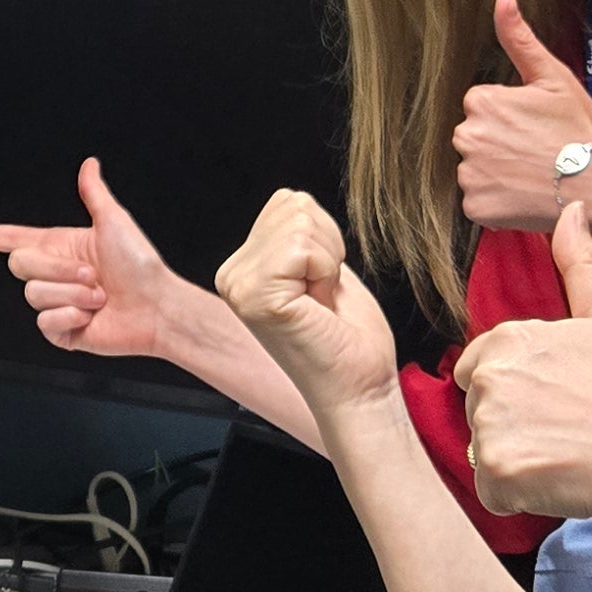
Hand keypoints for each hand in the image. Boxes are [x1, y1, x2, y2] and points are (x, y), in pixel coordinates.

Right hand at [0, 158, 199, 362]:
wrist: (157, 308)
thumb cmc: (141, 267)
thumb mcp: (115, 222)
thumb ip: (94, 193)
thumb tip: (89, 165)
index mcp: (61, 247)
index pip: (12, 239)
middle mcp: (55, 275)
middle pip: (21, 265)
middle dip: (58, 269)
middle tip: (91, 275)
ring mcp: (57, 303)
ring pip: (34, 295)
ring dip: (72, 295)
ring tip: (98, 296)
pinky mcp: (62, 330)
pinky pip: (45, 322)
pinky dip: (70, 317)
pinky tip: (90, 316)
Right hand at [211, 188, 403, 445]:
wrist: (359, 389)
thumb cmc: (348, 339)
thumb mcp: (319, 271)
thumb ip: (299, 238)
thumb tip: (295, 203)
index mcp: (243, 268)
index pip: (289, 202)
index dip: (324, 239)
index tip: (321, 287)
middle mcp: (232, 275)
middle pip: (294, 206)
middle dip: (327, 247)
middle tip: (323, 297)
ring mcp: (239, 286)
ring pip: (300, 220)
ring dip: (327, 261)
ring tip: (321, 302)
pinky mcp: (256, 297)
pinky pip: (303, 246)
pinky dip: (326, 272)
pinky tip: (319, 306)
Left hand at [453, 205, 591, 517]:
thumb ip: (579, 262)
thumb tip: (572, 209)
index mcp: (508, 338)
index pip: (480, 369)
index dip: (521, 389)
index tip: (561, 400)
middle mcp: (490, 377)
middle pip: (480, 410)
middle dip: (515, 423)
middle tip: (570, 429)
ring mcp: (491, 425)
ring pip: (485, 450)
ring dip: (518, 459)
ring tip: (570, 453)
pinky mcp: (499, 472)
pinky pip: (493, 490)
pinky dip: (520, 494)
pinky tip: (562, 481)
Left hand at [458, 0, 591, 231]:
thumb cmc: (582, 130)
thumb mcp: (553, 77)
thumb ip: (519, 38)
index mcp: (481, 102)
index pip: (483, 107)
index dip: (512, 117)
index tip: (537, 127)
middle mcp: (467, 136)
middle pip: (476, 137)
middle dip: (499, 143)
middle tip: (537, 151)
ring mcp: (470, 174)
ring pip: (476, 169)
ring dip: (497, 173)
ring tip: (534, 173)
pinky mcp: (476, 207)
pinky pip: (478, 202)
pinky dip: (497, 202)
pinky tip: (524, 194)